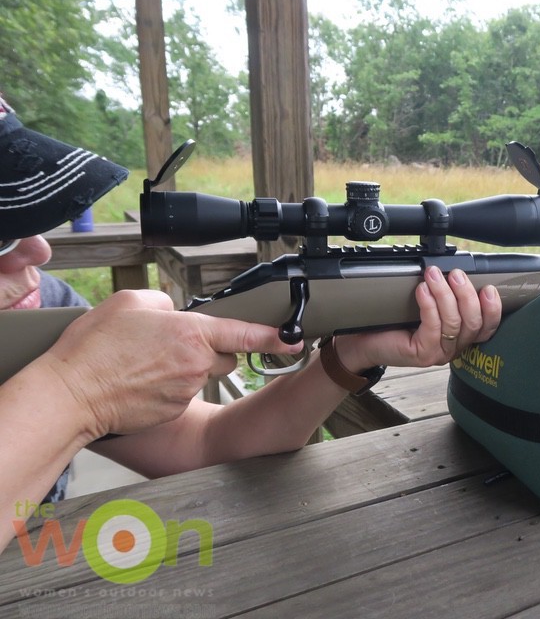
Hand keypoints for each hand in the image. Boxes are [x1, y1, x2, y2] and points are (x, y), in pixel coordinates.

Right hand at [36, 289, 301, 435]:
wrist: (70, 394)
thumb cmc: (94, 347)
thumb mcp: (129, 303)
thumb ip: (163, 304)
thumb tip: (174, 314)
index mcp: (191, 333)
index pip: (245, 334)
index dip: (274, 337)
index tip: (295, 340)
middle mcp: (196, 364)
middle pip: (223, 356)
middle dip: (207, 350)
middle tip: (169, 346)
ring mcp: (186, 391)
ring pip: (202, 375)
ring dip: (186, 369)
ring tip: (146, 365)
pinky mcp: (174, 410)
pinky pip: (182, 394)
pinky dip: (168, 388)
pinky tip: (140, 383)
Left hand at [336, 267, 500, 370]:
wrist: (366, 340)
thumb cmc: (396, 321)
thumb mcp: (428, 306)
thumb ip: (446, 296)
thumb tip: (455, 270)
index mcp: (461, 337)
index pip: (487, 327)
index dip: (493, 309)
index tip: (489, 288)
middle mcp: (454, 348)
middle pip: (473, 323)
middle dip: (467, 295)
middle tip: (455, 274)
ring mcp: (439, 354)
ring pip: (454, 324)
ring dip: (445, 295)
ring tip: (433, 276)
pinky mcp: (422, 354)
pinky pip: (433, 327)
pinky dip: (429, 305)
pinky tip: (422, 290)